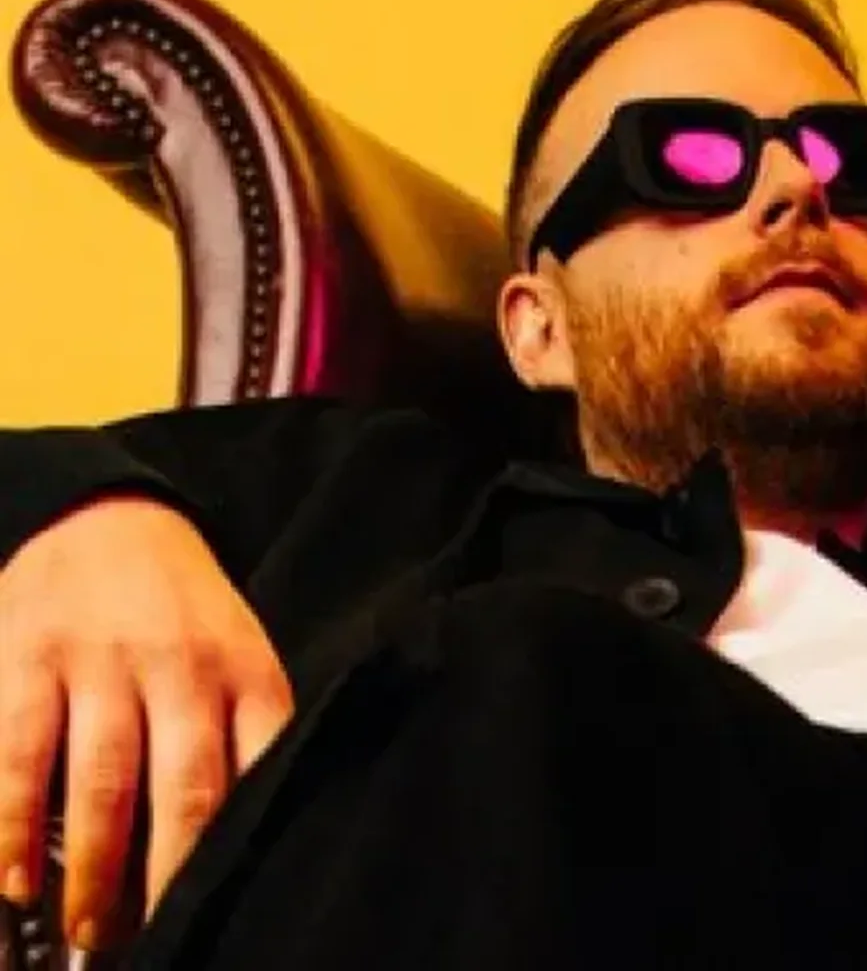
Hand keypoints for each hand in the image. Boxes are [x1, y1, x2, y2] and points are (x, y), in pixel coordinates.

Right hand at [0, 496, 292, 947]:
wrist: (109, 519)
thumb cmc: (181, 613)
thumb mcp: (236, 656)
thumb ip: (244, 734)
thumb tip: (244, 837)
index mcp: (244, 670)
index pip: (261, 764)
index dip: (243, 841)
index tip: (231, 904)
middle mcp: (182, 666)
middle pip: (185, 786)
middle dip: (169, 877)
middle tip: (150, 945)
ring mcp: (104, 663)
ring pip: (103, 781)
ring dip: (92, 870)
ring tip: (85, 935)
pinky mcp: (31, 661)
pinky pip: (19, 757)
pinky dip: (13, 828)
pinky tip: (12, 883)